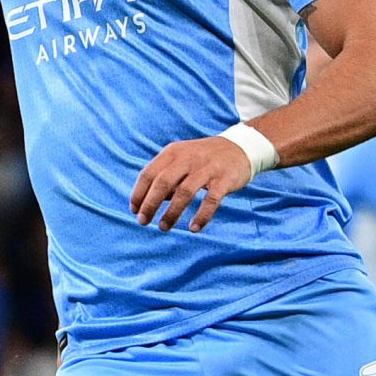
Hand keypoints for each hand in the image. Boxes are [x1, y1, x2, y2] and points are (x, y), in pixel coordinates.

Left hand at [129, 136, 256, 232]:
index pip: (149, 173)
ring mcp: (207, 168)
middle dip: (150, 204)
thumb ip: (165, 178)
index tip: (134, 210)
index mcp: (173, 152)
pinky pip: (211, 200)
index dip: (139, 193)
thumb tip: (147, 204)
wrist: (240, 147)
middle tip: (143, 222)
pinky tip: (193, 228)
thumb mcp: (181, 160)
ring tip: (163, 227)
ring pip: (184, 192)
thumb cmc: (204, 158)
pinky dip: (201, 216)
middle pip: (163, 182)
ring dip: (172, 212)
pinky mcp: (224, 179)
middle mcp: (188, 158)